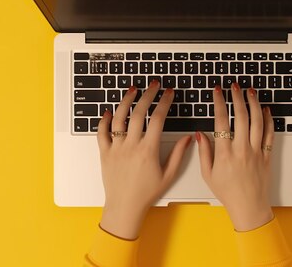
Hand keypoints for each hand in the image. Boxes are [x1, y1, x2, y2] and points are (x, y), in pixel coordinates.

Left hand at [96, 80, 192, 238]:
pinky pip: (101, 133)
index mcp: (148, 151)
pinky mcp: (104, 154)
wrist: (124, 207)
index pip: (158, 119)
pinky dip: (103, 120)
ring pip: (119, 118)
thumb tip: (189, 138)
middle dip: (148, 95)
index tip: (169, 93)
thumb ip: (178, 154)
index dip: (165, 102)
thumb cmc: (147, 194)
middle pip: (139, 113)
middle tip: (153, 85)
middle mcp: (131, 146)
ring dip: (126, 101)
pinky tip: (108, 111)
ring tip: (132, 90)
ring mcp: (116, 149)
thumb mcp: (168, 175)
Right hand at [197, 83, 274, 230]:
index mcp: (225, 154)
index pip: (221, 121)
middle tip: (234, 86)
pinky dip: (269, 119)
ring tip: (250, 91)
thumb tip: (200, 134)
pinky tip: (265, 109)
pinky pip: (269, 134)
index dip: (219, 103)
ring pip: (257, 122)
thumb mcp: (208, 174)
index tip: (217, 92)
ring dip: (254, 103)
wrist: (249, 207)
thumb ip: (204, 152)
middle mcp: (242, 150)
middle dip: (237, 97)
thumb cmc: (228, 193)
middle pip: (241, 117)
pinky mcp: (266, 156)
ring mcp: (256, 152)